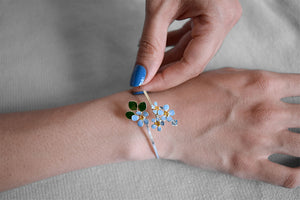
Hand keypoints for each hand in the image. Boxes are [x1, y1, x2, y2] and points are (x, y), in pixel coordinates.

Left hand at [130, 0, 241, 91]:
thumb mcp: (159, 6)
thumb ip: (150, 44)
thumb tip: (140, 75)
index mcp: (219, 17)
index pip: (193, 64)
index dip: (167, 80)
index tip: (143, 87)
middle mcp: (224, 21)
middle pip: (194, 60)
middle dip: (166, 73)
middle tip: (142, 80)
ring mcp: (219, 18)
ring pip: (192, 52)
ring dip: (168, 61)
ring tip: (146, 67)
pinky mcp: (210, 16)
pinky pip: (192, 39)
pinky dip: (174, 47)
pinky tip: (159, 50)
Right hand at [154, 67, 299, 187]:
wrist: (164, 120)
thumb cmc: (189, 94)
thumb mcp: (226, 75)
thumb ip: (257, 82)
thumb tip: (276, 89)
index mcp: (262, 84)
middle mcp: (267, 111)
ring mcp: (259, 140)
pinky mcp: (247, 165)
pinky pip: (289, 177)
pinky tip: (299, 170)